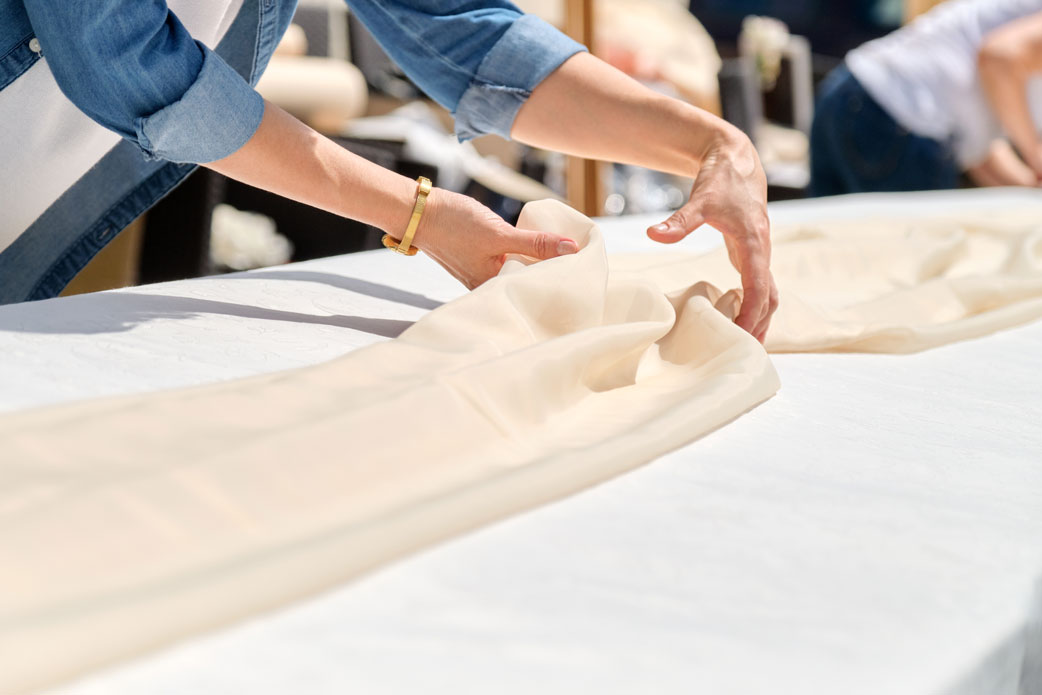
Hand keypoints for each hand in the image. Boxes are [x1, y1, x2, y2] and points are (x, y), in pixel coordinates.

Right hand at [411, 189, 577, 288]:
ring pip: (520, 271)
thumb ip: (536, 243)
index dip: (560, 277)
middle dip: (552, 272)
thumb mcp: (499, 233)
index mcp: (492, 288)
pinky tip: (537, 247)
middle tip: (580, 261)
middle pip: (528, 282)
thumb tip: (572, 249)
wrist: (418, 212)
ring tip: (564, 254)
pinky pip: (509, 261)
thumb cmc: (453, 225)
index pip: (535, 288)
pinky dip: (523, 255)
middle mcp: (487, 287)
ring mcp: (482, 274)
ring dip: (538, 262)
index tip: (583, 267)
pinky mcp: (480, 260)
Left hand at [647, 129, 777, 342]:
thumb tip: (654, 235)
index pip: (758, 287)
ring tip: (748, 345)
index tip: (740, 334)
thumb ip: (679, 221)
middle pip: (769, 298)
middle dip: (760, 325)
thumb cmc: (721, 180)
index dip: (750, 313)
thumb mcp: (700, 199)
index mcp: (755, 243)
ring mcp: (759, 253)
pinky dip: (755, 305)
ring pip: (768, 293)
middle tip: (747, 353)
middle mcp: (763, 251)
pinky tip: (741, 320)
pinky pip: (760, 286)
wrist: (736, 161)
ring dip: (761, 319)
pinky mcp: (752, 253)